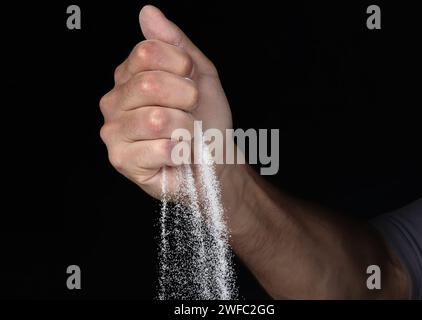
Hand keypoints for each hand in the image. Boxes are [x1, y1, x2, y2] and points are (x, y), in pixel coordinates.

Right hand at [99, 5, 231, 198]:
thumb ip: (174, 43)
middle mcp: (114, 101)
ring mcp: (114, 132)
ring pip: (157, 119)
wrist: (215, 159)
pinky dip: (181, 151)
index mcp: (129, 76)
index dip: (181, 67)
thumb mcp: (199, 74)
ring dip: (185, 128)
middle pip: (149, 84)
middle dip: (186, 100)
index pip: (147, 52)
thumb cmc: (206, 119)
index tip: (192, 84)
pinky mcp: (122, 160)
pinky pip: (161, 148)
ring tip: (184, 134)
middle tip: (190, 112)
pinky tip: (176, 154)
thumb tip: (147, 12)